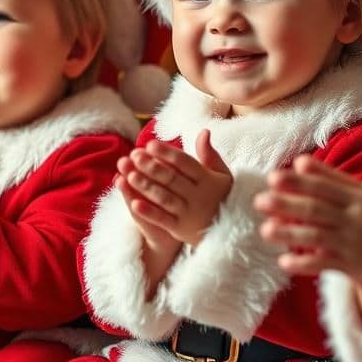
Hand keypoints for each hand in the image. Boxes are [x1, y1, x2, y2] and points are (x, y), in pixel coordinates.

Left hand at [117, 129, 232, 246]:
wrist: (232, 230)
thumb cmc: (220, 196)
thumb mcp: (221, 174)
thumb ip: (209, 154)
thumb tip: (203, 131)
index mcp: (207, 179)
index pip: (185, 163)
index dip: (167, 153)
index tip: (149, 144)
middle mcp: (198, 196)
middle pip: (172, 179)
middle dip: (152, 166)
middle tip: (134, 155)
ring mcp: (189, 213)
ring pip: (165, 198)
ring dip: (147, 186)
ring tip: (130, 175)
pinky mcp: (180, 229)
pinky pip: (163, 220)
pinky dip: (149, 212)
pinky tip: (133, 203)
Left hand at [254, 138, 361, 287]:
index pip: (329, 187)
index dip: (303, 180)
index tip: (279, 174)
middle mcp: (356, 220)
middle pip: (316, 209)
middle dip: (287, 204)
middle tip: (259, 200)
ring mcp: (354, 244)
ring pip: (316, 236)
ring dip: (289, 233)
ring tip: (264, 230)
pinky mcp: (356, 267)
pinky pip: (326, 264)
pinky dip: (306, 264)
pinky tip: (283, 263)